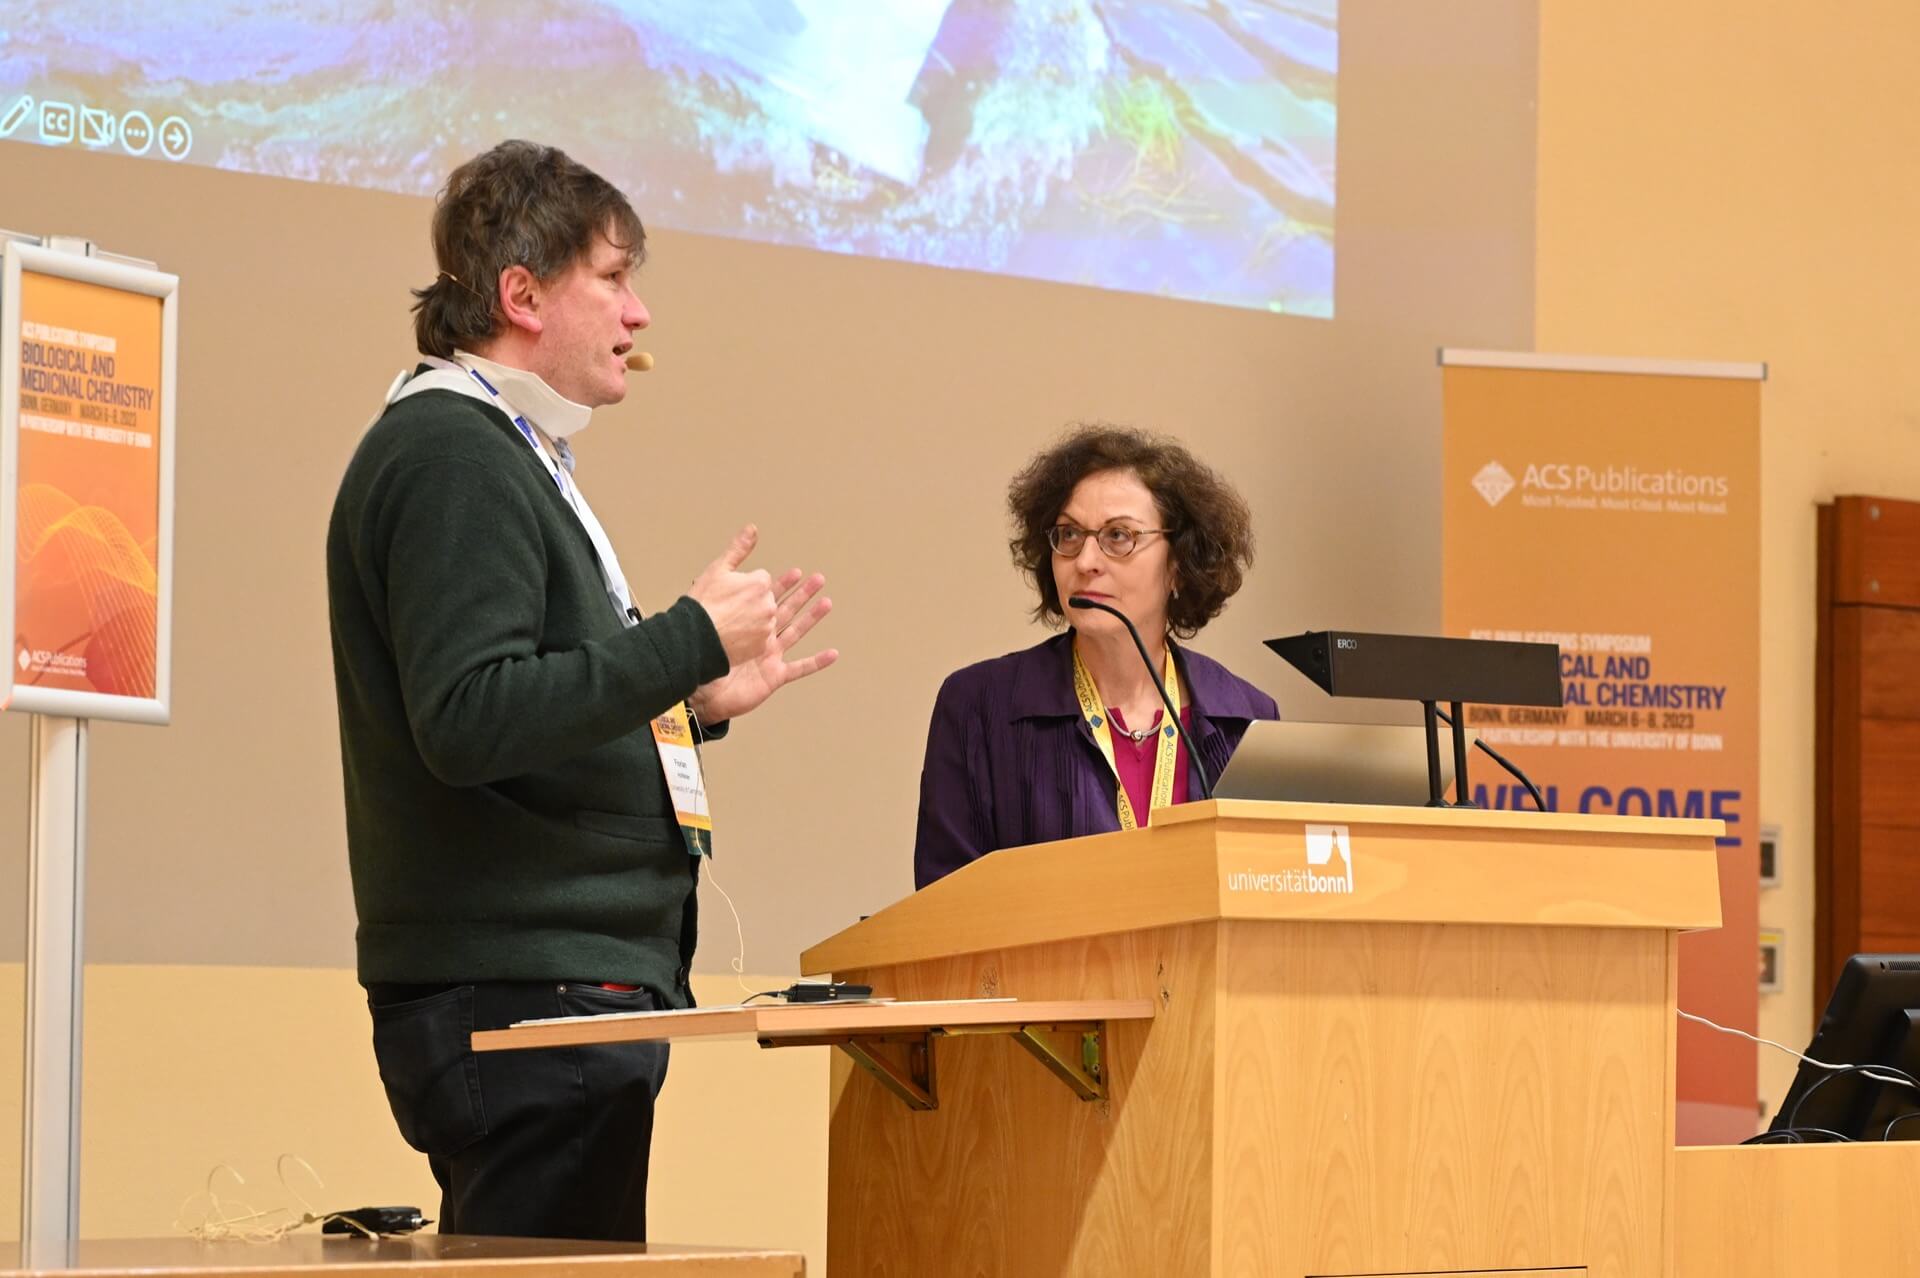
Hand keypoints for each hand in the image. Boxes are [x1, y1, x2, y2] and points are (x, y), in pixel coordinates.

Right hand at [688, 525, 776, 666]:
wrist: (693, 639)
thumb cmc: (703, 605)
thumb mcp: (718, 569)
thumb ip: (739, 549)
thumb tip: (752, 530)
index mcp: (760, 584)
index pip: (760, 579)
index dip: (743, 584)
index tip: (730, 592)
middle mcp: (768, 605)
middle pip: (764, 599)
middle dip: (750, 601)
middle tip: (727, 608)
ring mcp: (766, 627)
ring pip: (763, 618)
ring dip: (751, 619)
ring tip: (728, 622)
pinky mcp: (761, 646)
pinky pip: (760, 638)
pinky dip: (749, 637)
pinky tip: (732, 635)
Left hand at [689, 567, 837, 723]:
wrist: (698, 689)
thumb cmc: (699, 657)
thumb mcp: (706, 619)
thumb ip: (713, 595)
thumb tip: (702, 573)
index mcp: (745, 624)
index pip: (767, 599)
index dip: (782, 585)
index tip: (795, 572)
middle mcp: (760, 638)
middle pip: (786, 611)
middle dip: (802, 595)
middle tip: (818, 579)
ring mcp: (769, 657)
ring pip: (796, 632)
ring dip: (812, 618)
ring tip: (826, 603)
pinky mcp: (773, 676)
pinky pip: (800, 668)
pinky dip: (817, 662)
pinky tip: (833, 654)